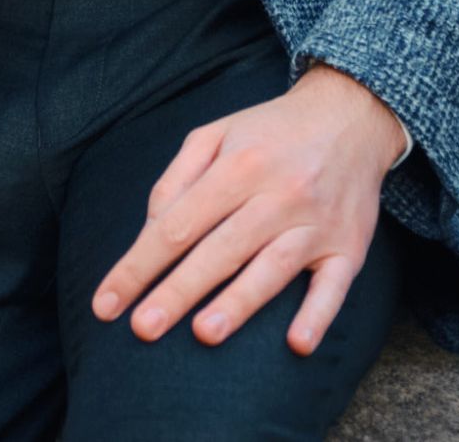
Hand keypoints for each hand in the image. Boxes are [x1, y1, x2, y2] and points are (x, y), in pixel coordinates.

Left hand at [90, 63, 405, 356]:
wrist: (351, 115)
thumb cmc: (271, 132)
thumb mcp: (217, 133)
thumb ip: (178, 177)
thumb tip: (152, 229)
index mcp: (239, 165)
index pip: (178, 223)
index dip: (139, 264)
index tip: (107, 304)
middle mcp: (277, 193)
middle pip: (220, 249)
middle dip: (178, 290)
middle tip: (142, 329)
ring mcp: (315, 222)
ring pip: (272, 267)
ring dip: (239, 302)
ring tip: (204, 333)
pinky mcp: (348, 246)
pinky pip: (334, 285)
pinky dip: (318, 314)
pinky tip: (297, 342)